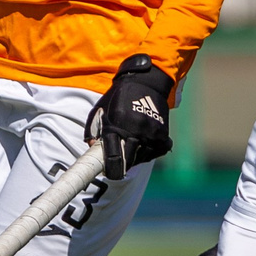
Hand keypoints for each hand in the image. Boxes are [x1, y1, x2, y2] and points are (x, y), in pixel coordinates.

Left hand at [88, 53, 172, 179]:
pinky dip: (150, 150)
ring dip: (136, 156)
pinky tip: (145, 141)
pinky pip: (156, 152)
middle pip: (129, 161)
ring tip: (132, 144)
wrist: (145, 82)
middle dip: (123, 164)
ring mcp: (151, 133)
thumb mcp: (100, 109)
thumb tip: (92, 147)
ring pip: (143, 158)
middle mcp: (136, 131)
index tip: (109, 172)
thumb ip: (93, 130)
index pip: (114, 157)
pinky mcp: (163, 134)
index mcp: (117, 125)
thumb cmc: (119, 97)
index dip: (111, 169)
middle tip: (119, 161)